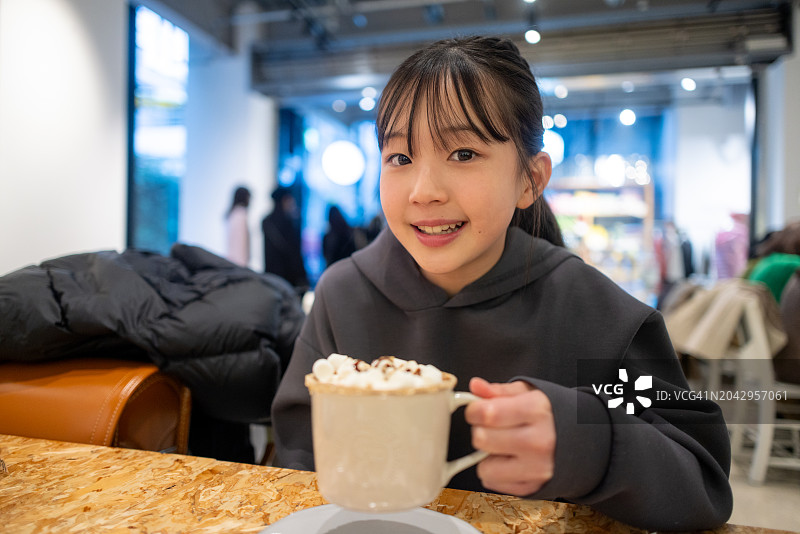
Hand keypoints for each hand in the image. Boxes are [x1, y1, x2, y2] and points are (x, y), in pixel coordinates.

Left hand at [464, 377, 555, 495]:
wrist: (583, 442)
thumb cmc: (551, 415)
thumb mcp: (529, 393)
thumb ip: (499, 391)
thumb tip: (475, 386)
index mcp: (537, 411)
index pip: (487, 413)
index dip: (474, 410)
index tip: (476, 410)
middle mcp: (538, 442)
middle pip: (481, 439)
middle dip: (481, 431)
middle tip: (493, 427)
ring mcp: (537, 468)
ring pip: (484, 467)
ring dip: (488, 455)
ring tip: (504, 445)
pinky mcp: (533, 488)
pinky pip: (493, 482)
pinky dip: (496, 471)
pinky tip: (511, 460)